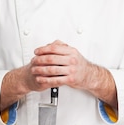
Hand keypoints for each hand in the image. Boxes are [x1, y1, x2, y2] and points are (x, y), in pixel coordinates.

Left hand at [0, 40, 116, 109]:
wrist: (90, 75)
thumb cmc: (80, 64)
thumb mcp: (73, 52)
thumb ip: (61, 47)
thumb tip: (49, 44)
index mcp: (71, 51)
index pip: (54, 48)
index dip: (43, 49)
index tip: (36, 52)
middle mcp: (72, 60)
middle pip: (51, 58)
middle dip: (39, 60)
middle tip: (33, 61)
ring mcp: (71, 70)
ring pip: (51, 69)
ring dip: (40, 70)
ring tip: (34, 70)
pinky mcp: (70, 80)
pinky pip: (55, 80)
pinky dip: (46, 79)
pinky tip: (40, 79)